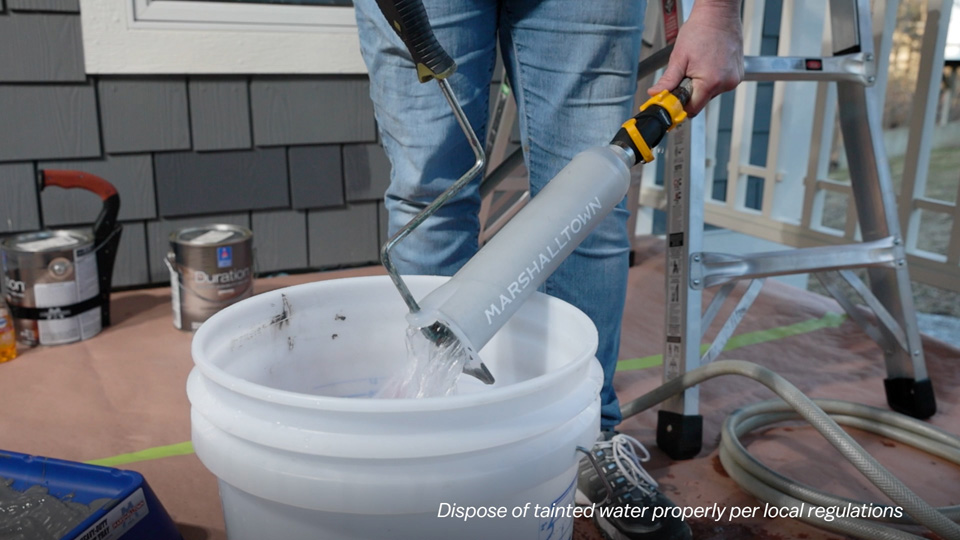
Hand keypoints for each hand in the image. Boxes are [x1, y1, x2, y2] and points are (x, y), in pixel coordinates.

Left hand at [648, 0, 743, 115]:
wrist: (718, 14)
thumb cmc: (701, 30)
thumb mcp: (679, 57)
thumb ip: (667, 80)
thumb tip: (656, 94)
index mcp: (711, 82)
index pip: (692, 109)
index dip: (679, 107)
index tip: (672, 102)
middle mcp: (726, 83)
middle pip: (701, 102)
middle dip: (690, 93)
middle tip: (685, 75)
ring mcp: (734, 79)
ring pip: (711, 94)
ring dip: (701, 86)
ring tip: (699, 65)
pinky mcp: (738, 74)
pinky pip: (720, 85)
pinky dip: (712, 79)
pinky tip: (708, 64)